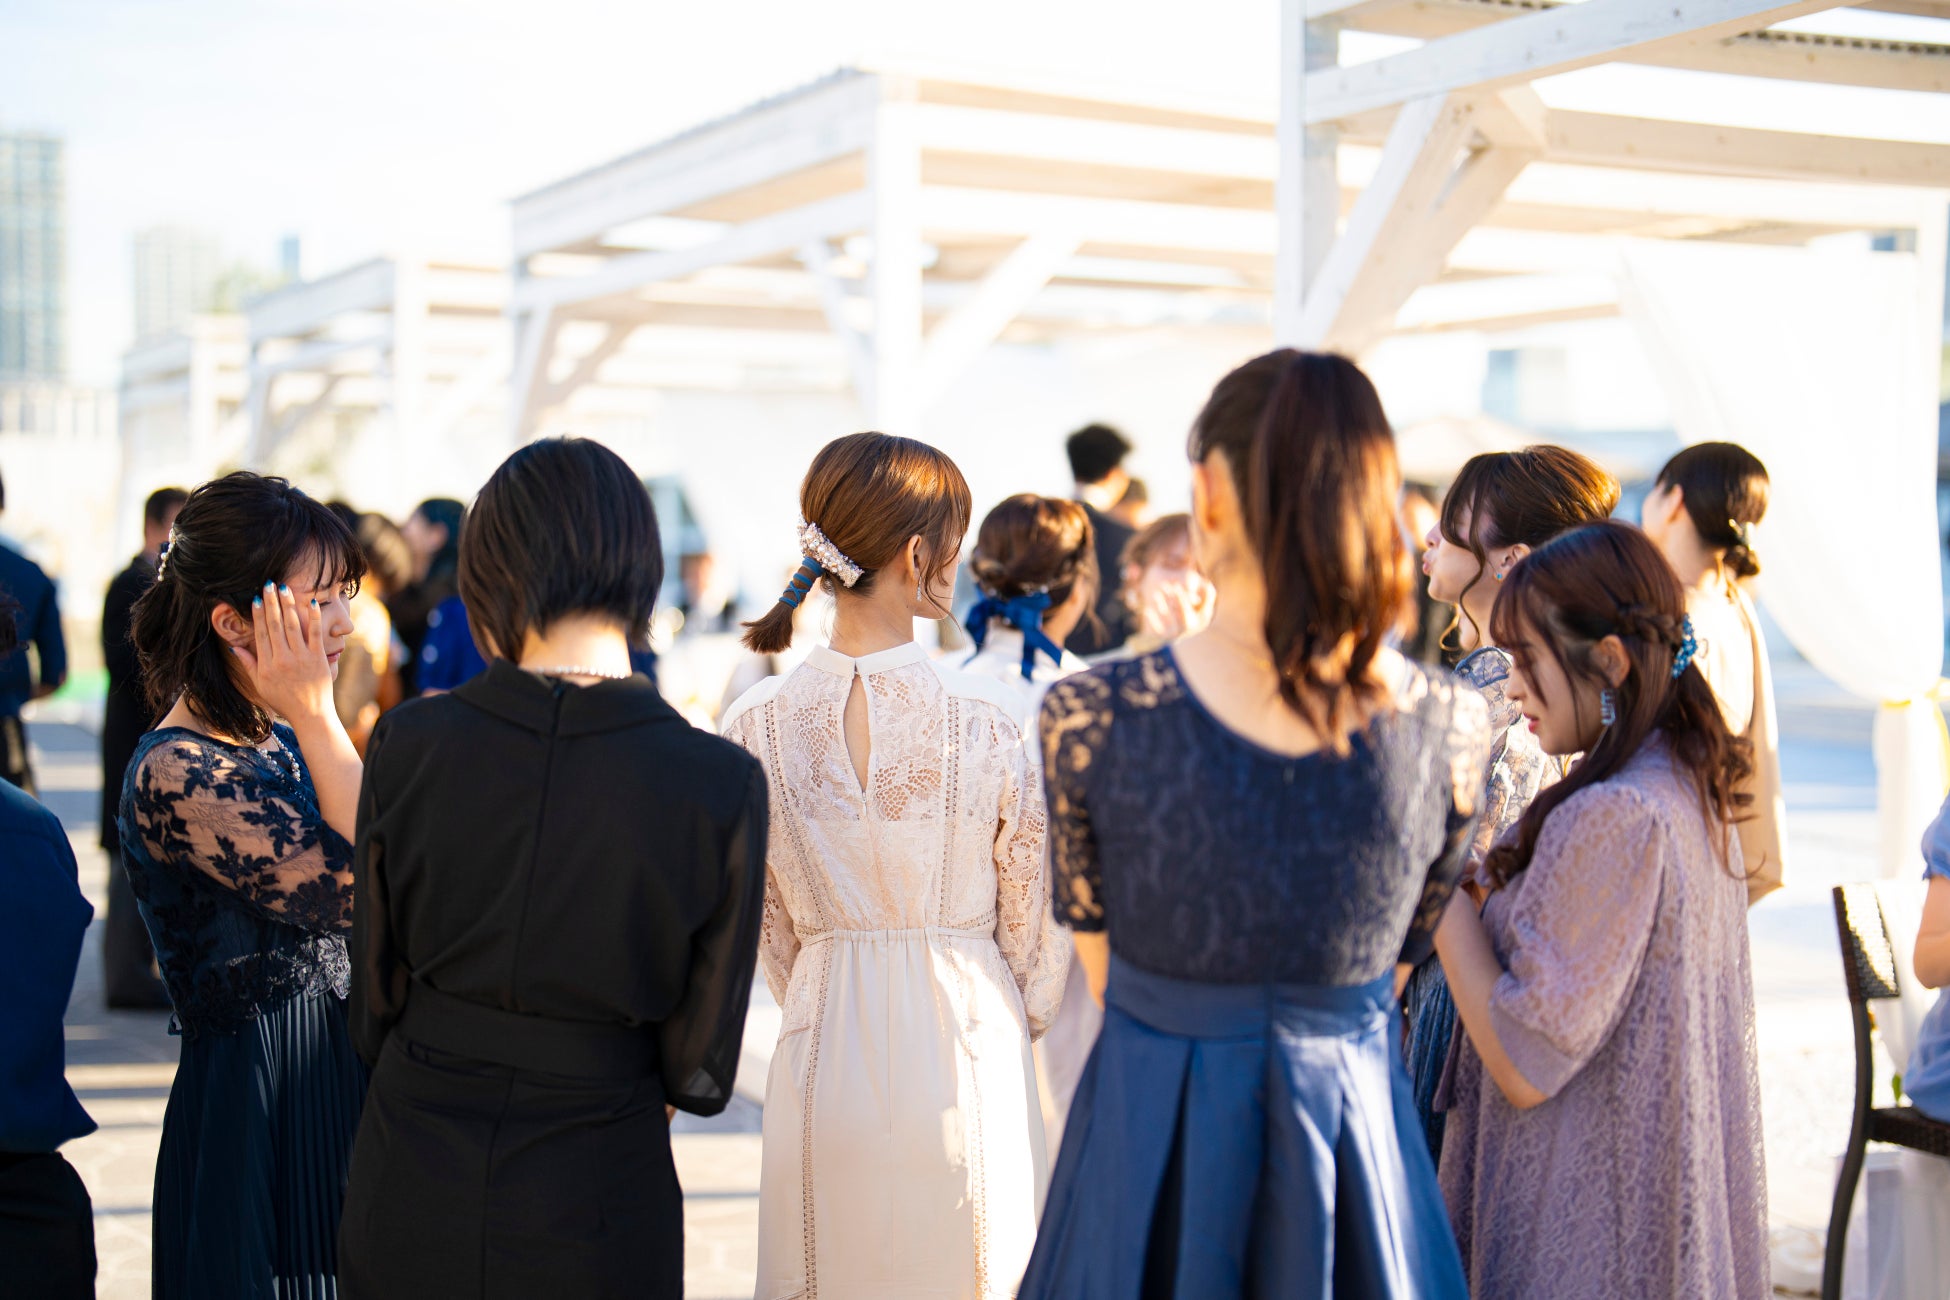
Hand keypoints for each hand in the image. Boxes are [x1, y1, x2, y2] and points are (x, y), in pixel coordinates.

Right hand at [234, 583, 334, 724]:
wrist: (310, 714)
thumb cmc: (284, 701)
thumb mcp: (261, 685)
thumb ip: (249, 664)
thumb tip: (234, 647)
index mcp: (267, 664)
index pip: (260, 633)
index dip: (258, 615)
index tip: (256, 599)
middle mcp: (283, 658)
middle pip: (275, 625)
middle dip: (271, 603)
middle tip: (269, 584)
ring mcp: (301, 657)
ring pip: (293, 626)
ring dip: (288, 605)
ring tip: (285, 588)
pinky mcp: (318, 658)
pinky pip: (315, 634)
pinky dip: (314, 618)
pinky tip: (311, 603)